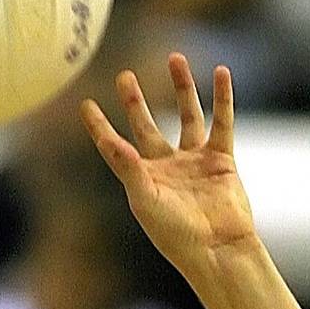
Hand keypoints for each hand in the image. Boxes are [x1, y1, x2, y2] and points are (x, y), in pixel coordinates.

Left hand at [81, 53, 256, 278]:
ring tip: (175, 58)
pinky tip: (221, 72)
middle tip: (124, 75)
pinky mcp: (221, 160)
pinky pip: (222, 122)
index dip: (100, 127)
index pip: (114, 147)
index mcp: (143, 179)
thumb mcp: (147, 201)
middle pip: (147, 127)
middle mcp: (167, 167)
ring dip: (182, 88)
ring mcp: (195, 162)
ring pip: (187, 116)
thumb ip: (130, 169)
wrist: (219, 250)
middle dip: (134, 102)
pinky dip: (222, 98)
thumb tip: (111, 142)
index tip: (86, 104)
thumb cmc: (178, 235)